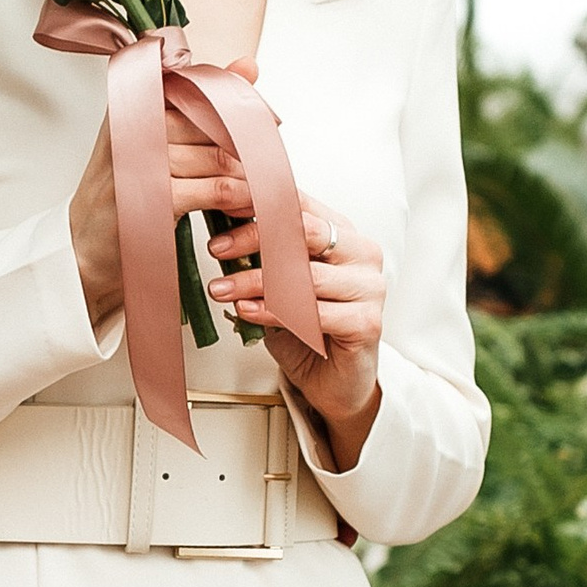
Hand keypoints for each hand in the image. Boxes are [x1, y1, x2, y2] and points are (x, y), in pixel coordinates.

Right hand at [67, 85, 253, 334]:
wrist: (84, 249)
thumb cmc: (127, 194)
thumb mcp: (159, 142)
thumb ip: (200, 105)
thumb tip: (249, 64)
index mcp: (136, 101)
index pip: (202, 88)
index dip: (238, 108)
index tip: (265, 124)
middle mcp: (137, 122)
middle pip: (216, 122)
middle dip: (250, 147)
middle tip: (270, 164)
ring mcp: (143, 158)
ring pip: (221, 157)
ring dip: (249, 178)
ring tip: (260, 191)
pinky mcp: (154, 195)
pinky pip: (216, 188)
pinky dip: (238, 199)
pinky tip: (244, 209)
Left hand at [208, 199, 384, 466]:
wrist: (335, 383)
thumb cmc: (307, 330)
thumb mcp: (282, 283)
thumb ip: (266, 255)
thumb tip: (220, 229)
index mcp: (344, 234)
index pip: (301, 204)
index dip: (259, 203)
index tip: (220, 208)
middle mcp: (363, 254)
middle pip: (304, 231)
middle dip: (254, 237)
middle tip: (216, 248)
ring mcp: (369, 288)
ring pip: (304, 274)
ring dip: (254, 280)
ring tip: (221, 289)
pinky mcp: (366, 323)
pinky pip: (311, 312)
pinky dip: (271, 311)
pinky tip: (246, 311)